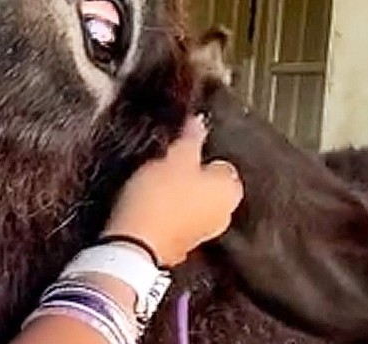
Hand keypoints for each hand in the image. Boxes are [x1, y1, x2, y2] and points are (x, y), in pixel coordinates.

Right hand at [102, 115, 242, 266]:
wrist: (136, 243)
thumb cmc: (160, 196)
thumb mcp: (175, 156)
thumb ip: (192, 137)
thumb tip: (200, 121)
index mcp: (231, 190)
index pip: (221, 164)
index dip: (199, 156)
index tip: (178, 152)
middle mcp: (226, 214)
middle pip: (208, 186)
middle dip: (190, 177)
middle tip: (164, 167)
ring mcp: (205, 234)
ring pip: (194, 205)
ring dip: (179, 197)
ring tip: (152, 187)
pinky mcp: (183, 246)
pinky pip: (179, 222)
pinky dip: (169, 215)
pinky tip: (150, 207)